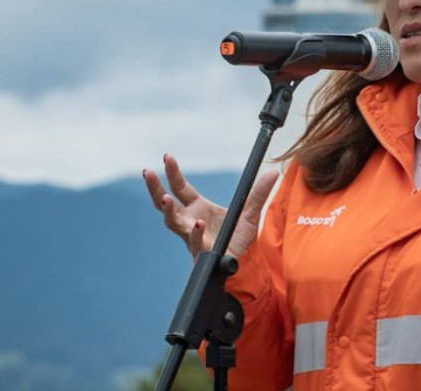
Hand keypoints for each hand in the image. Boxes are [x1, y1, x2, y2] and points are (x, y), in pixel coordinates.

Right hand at [143, 153, 278, 258]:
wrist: (244, 264)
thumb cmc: (239, 239)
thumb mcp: (250, 213)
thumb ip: (258, 193)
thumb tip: (273, 172)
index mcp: (197, 208)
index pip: (180, 187)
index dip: (173, 173)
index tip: (167, 157)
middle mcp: (190, 222)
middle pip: (165, 204)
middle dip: (155, 188)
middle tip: (147, 173)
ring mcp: (193, 238)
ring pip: (173, 224)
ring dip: (168, 211)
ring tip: (165, 198)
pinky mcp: (202, 252)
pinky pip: (195, 243)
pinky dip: (195, 233)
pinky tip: (197, 224)